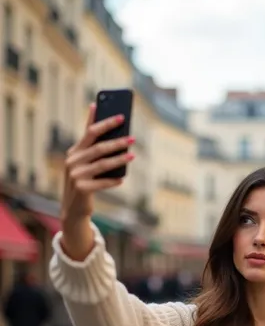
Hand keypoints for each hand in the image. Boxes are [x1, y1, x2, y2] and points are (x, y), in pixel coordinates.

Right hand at [62, 104, 133, 221]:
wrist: (73, 208)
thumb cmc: (84, 183)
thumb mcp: (85, 165)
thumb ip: (95, 151)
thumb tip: (117, 137)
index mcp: (74, 152)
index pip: (90, 132)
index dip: (105, 123)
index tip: (121, 116)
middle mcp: (72, 161)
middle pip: (98, 147)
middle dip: (117, 142)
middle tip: (132, 138)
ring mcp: (75, 175)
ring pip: (102, 164)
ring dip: (119, 160)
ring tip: (132, 156)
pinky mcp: (81, 189)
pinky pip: (102, 182)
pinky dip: (113, 181)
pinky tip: (122, 178)